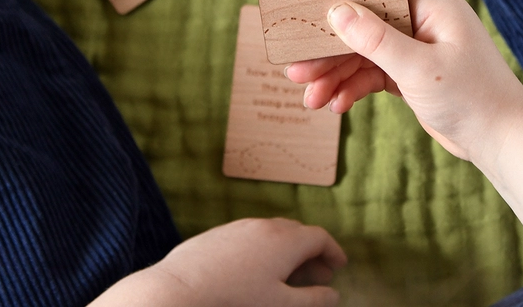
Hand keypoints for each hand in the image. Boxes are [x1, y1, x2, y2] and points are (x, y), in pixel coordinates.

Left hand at [90, 217, 345, 306]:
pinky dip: (265, 248)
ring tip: (289, 274)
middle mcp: (265, 225)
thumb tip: (335, 295)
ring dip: (288, 249)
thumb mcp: (281, 305)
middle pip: (297, 231)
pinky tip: (257, 270)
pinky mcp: (221, 233)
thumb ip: (313, 300)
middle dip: (311, 251)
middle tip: (319, 274)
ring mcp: (240, 226)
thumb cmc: (236, 299)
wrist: (182, 288)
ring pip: (273, 232)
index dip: (333, 251)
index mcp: (285, 240)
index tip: (340, 266)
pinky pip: (252, 235)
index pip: (319, 236)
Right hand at [287, 0, 522, 162]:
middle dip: (329, 54)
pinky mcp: (413, 74)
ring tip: (309, 99)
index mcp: (430, 4)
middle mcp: (423, 20)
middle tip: (294, 71)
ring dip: (337, 77)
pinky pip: (375, 75)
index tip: (302, 22)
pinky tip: (335, 105)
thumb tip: (336, 10)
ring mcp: (417, 48)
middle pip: (363, 29)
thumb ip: (375, 40)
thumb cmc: (472, 98)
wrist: (504, 143)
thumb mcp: (418, 68)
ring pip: (365, 56)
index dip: (337, 9)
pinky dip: (355, 89)